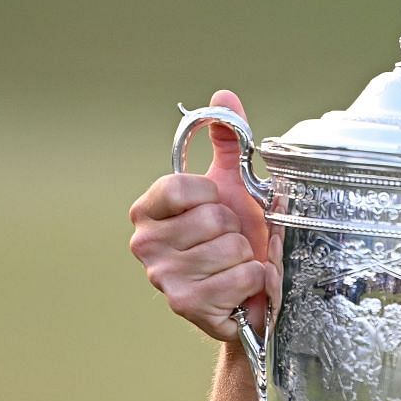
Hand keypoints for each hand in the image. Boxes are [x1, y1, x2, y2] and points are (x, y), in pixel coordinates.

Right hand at [127, 89, 280, 341]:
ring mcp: (162, 276)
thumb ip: (228, 141)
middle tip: (231, 242)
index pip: (181, 186)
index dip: (212, 194)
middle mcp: (145, 242)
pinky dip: (255, 281)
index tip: (217, 205)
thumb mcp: (234, 186)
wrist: (250, 296)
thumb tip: (223, 96)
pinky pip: (239, 278)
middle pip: (212, 218)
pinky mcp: (185, 305)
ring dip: (248, 257)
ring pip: (230, 249)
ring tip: (237, 265)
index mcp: (148, 210)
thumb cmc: (238, 239)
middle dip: (236, 230)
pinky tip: (244, 287)